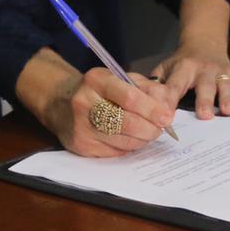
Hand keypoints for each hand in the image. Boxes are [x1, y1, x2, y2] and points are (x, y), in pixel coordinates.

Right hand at [44, 66, 175, 156]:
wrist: (61, 102)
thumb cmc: (99, 90)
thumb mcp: (120, 78)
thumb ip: (146, 88)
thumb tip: (168, 107)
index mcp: (96, 80)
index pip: (130, 97)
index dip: (152, 109)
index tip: (167, 116)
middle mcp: (84, 102)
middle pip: (127, 123)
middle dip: (151, 128)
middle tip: (161, 128)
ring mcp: (81, 126)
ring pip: (124, 141)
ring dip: (143, 139)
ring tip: (148, 132)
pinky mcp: (81, 146)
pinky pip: (115, 152)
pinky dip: (129, 147)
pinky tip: (130, 138)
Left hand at [152, 40, 229, 119]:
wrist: (204, 42)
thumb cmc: (182, 62)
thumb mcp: (166, 67)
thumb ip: (156, 83)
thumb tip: (141, 101)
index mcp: (184, 68)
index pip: (175, 85)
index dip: (171, 99)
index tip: (167, 116)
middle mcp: (204, 68)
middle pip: (204, 85)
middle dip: (205, 100)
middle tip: (205, 116)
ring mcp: (221, 70)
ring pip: (225, 84)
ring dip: (227, 98)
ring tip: (229, 112)